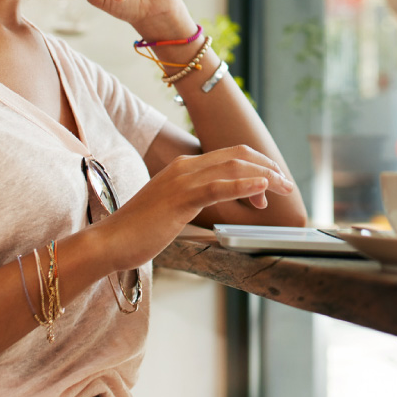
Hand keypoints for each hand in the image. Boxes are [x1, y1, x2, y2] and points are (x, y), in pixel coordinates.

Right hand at [90, 145, 297, 271]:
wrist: (110, 241)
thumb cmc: (141, 231)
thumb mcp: (175, 209)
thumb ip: (198, 200)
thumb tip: (222, 204)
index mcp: (185, 167)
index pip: (231, 156)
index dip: (258, 166)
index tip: (273, 184)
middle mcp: (186, 167)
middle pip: (238, 156)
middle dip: (268, 167)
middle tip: (287, 185)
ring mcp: (182, 180)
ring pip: (234, 168)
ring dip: (264, 176)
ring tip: (283, 187)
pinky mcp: (180, 198)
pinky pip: (218, 187)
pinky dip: (244, 185)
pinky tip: (262, 189)